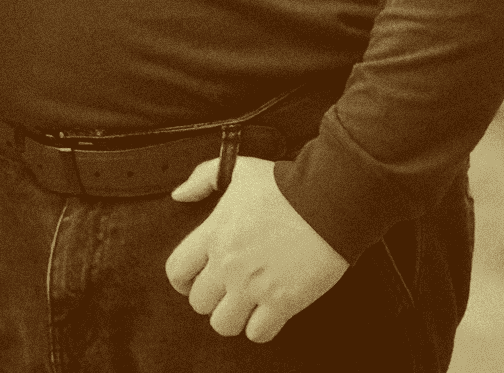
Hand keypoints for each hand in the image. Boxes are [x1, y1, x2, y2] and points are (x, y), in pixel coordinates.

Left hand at [166, 155, 349, 341]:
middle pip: (198, 303)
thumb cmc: (284, 184)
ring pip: (223, 325)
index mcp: (214, 234)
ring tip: (246, 302)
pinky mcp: (282, 303)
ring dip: (233, 316)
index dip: (183, 279)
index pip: (177, 271)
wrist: (326, 200)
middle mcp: (228, 264)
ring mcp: (254, 287)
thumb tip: (180, 194)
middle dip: (211, 298)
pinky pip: (258, 333)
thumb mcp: (238, 169)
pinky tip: (269, 310)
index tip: (194, 279)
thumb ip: (202, 178)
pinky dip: (261, 326)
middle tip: (227, 288)